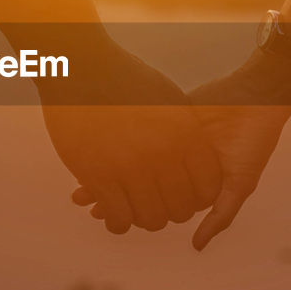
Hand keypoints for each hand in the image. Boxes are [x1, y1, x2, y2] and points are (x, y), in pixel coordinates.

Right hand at [42, 40, 221, 233]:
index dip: (198, 198)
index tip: (184, 195)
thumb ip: (186, 132)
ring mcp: (129, 166)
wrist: (82, 67)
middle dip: (171, 213)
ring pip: (150, 218)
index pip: (208, 186)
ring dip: (144, 220)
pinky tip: (112, 215)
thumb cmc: (126, 81)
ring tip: (135, 211)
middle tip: (157, 206)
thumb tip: (196, 161)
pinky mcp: (98, 175)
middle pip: (181, 208)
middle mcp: (162, 153)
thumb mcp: (168, 100)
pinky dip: (118, 222)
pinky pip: (118, 217)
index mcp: (185, 134)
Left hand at [70, 50, 290, 246]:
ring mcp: (169, 141)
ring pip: (133, 157)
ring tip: (81, 174)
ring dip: (109, 166)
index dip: (126, 209)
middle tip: (81, 197)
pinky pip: (137, 130)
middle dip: (110, 190)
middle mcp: (176, 165)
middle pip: (137, 181)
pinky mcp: (166, 117)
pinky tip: (95, 143)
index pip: (152, 203)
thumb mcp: (240, 183)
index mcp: (191, 184)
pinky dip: (118, 138)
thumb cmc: (254, 143)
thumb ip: (221, 214)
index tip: (99, 214)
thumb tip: (196, 246)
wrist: (257, 97)